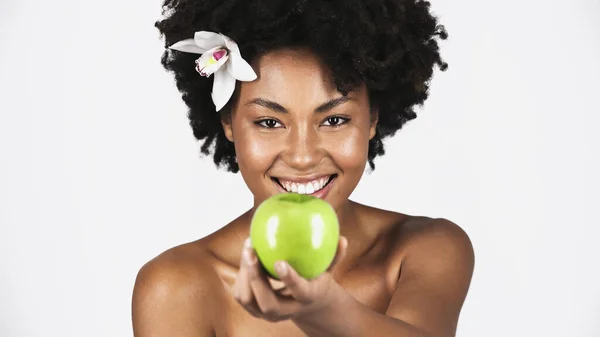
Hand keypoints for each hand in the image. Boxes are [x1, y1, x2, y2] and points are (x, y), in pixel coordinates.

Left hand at [232, 236, 347, 322]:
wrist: (305, 306)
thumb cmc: (316, 280)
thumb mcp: (327, 270)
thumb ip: (335, 256)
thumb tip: (343, 239)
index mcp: (305, 299)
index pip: (298, 291)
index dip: (289, 278)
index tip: (280, 261)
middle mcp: (285, 311)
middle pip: (267, 302)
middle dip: (255, 276)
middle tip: (251, 249)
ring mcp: (267, 314)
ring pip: (248, 298)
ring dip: (244, 273)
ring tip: (248, 247)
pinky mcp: (254, 310)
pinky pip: (241, 294)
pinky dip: (240, 275)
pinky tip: (246, 255)